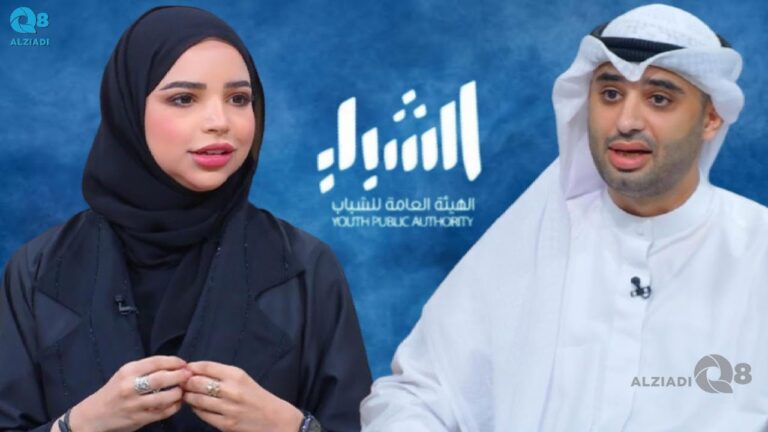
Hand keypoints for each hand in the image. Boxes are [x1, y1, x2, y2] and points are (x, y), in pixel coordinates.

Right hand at [67, 356, 190, 431]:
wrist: (93, 417)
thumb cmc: (113, 392)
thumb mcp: (125, 375)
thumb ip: (146, 369)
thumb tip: (176, 365)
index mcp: (128, 371)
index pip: (157, 362)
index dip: (175, 361)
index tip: (184, 364)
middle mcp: (130, 386)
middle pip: (162, 378)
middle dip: (180, 376)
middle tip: (190, 376)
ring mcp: (134, 404)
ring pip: (165, 397)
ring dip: (178, 393)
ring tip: (183, 390)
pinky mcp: (138, 419)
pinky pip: (162, 412)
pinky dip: (174, 407)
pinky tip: (177, 403)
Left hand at [182, 361, 303, 431]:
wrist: (275, 419)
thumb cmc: (257, 396)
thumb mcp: (243, 379)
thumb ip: (221, 374)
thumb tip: (194, 371)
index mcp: (236, 375)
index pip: (206, 366)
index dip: (192, 367)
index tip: (185, 369)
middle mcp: (231, 390)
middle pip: (197, 382)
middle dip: (186, 382)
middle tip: (182, 382)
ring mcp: (227, 408)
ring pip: (196, 399)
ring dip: (187, 396)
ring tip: (186, 394)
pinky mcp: (225, 424)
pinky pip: (202, 414)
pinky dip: (195, 409)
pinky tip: (196, 406)